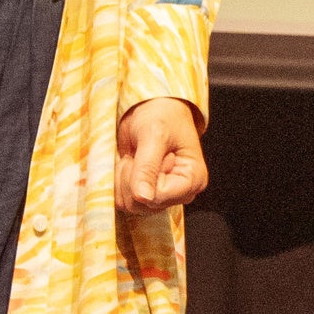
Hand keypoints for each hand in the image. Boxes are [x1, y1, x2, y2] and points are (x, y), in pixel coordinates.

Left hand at [114, 98, 207, 213]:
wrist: (154, 107)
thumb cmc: (162, 115)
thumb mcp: (154, 135)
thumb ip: (148, 167)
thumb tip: (143, 198)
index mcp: (193, 180)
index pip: (158, 197)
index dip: (143, 177)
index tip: (147, 153)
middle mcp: (181, 194)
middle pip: (143, 206)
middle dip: (132, 178)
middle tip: (139, 153)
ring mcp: (163, 196)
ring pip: (131, 206)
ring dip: (124, 179)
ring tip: (136, 157)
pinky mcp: (147, 194)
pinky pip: (124, 199)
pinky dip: (120, 180)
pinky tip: (131, 163)